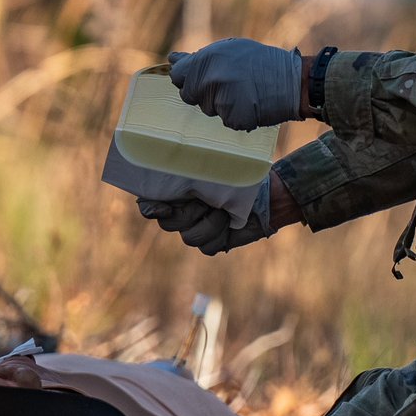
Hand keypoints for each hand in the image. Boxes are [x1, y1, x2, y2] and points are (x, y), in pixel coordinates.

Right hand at [138, 180, 273, 255]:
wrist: (266, 194)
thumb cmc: (238, 175)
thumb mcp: (213, 168)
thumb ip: (188, 171)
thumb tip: (168, 174)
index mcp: (177, 191)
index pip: (149, 204)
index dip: (151, 208)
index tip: (164, 207)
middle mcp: (182, 211)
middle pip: (168, 223)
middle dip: (188, 213)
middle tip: (206, 200)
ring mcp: (196, 228)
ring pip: (188, 237)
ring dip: (210, 223)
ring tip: (224, 210)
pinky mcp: (212, 243)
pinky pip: (206, 247)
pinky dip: (220, 234)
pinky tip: (230, 222)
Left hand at [169, 38, 302, 129]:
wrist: (292, 80)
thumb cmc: (260, 62)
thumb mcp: (229, 50)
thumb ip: (198, 58)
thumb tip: (173, 59)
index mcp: (207, 60)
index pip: (178, 75)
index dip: (189, 78)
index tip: (202, 78)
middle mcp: (210, 80)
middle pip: (190, 95)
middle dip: (203, 92)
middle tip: (228, 84)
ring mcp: (221, 101)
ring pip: (208, 109)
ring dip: (220, 104)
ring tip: (243, 92)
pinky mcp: (233, 118)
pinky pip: (225, 120)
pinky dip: (236, 116)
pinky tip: (250, 104)